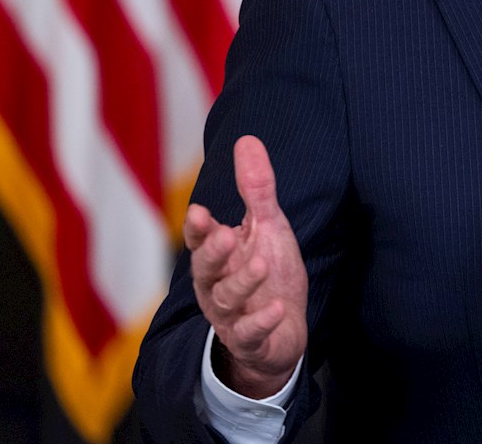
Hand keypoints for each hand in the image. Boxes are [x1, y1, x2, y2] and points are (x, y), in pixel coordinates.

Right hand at [184, 135, 307, 397]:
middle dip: (212, 254)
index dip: (198, 228)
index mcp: (219, 256)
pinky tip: (275, 308)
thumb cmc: (269, 272)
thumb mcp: (267, 226)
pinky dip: (260, 323)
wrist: (283, 331)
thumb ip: (257, 188)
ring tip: (261, 265)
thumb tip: (247, 139)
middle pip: (205, 270)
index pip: (201, 239)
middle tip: (225, 236)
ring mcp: (231, 316)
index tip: (200, 212)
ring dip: (242, 283)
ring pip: (226, 301)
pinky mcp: (250, 341)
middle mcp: (216, 286)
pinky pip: (248, 335)